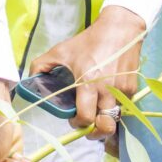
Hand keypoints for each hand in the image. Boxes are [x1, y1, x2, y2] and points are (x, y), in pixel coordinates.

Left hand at [30, 6, 145, 138]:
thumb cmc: (89, 41)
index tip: (74, 120)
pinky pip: (123, 107)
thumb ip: (40, 65)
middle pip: (105, 126)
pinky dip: (114, 108)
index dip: (78, 124)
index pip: (85, 117)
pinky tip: (106, 99)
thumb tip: (29, 79)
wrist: (120, 29)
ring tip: (97, 114)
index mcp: (88, 82)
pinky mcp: (132, 88)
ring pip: (115, 118)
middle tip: (88, 127)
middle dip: (95, 131)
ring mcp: (122, 90)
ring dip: (105, 120)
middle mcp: (107, 89)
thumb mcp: (61, 50)